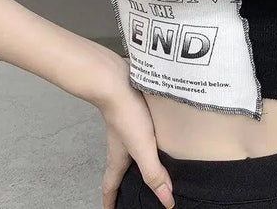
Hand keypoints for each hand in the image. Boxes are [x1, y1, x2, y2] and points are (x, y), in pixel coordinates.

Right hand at [97, 58, 175, 208]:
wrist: (118, 80)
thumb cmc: (127, 115)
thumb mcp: (142, 148)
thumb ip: (154, 172)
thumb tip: (166, 201)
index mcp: (119, 157)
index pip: (110, 186)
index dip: (110, 201)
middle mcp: (121, 144)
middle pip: (121, 168)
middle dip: (126, 182)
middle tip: (134, 192)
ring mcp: (128, 126)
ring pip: (132, 148)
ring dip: (140, 158)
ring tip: (155, 163)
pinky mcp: (137, 111)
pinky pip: (142, 130)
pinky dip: (150, 137)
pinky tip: (163, 132)